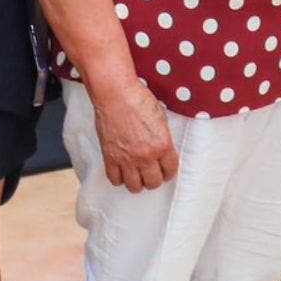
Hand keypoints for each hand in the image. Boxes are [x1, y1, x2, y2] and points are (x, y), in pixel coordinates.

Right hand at [92, 77, 178, 192]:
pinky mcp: (110, 157)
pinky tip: (121, 171)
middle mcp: (146, 155)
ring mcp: (127, 158)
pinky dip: (119, 178)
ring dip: (137, 182)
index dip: (168, 172)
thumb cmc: (137, 99)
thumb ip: (163, 137)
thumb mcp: (160, 117)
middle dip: (154, 179)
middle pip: (153, 182)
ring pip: (134, 187)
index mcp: (162, 144)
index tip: (165, 171)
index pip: (170, 170)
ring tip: (136, 175)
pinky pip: (115, 179)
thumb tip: (163, 149)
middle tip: (151, 173)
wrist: (115, 93)